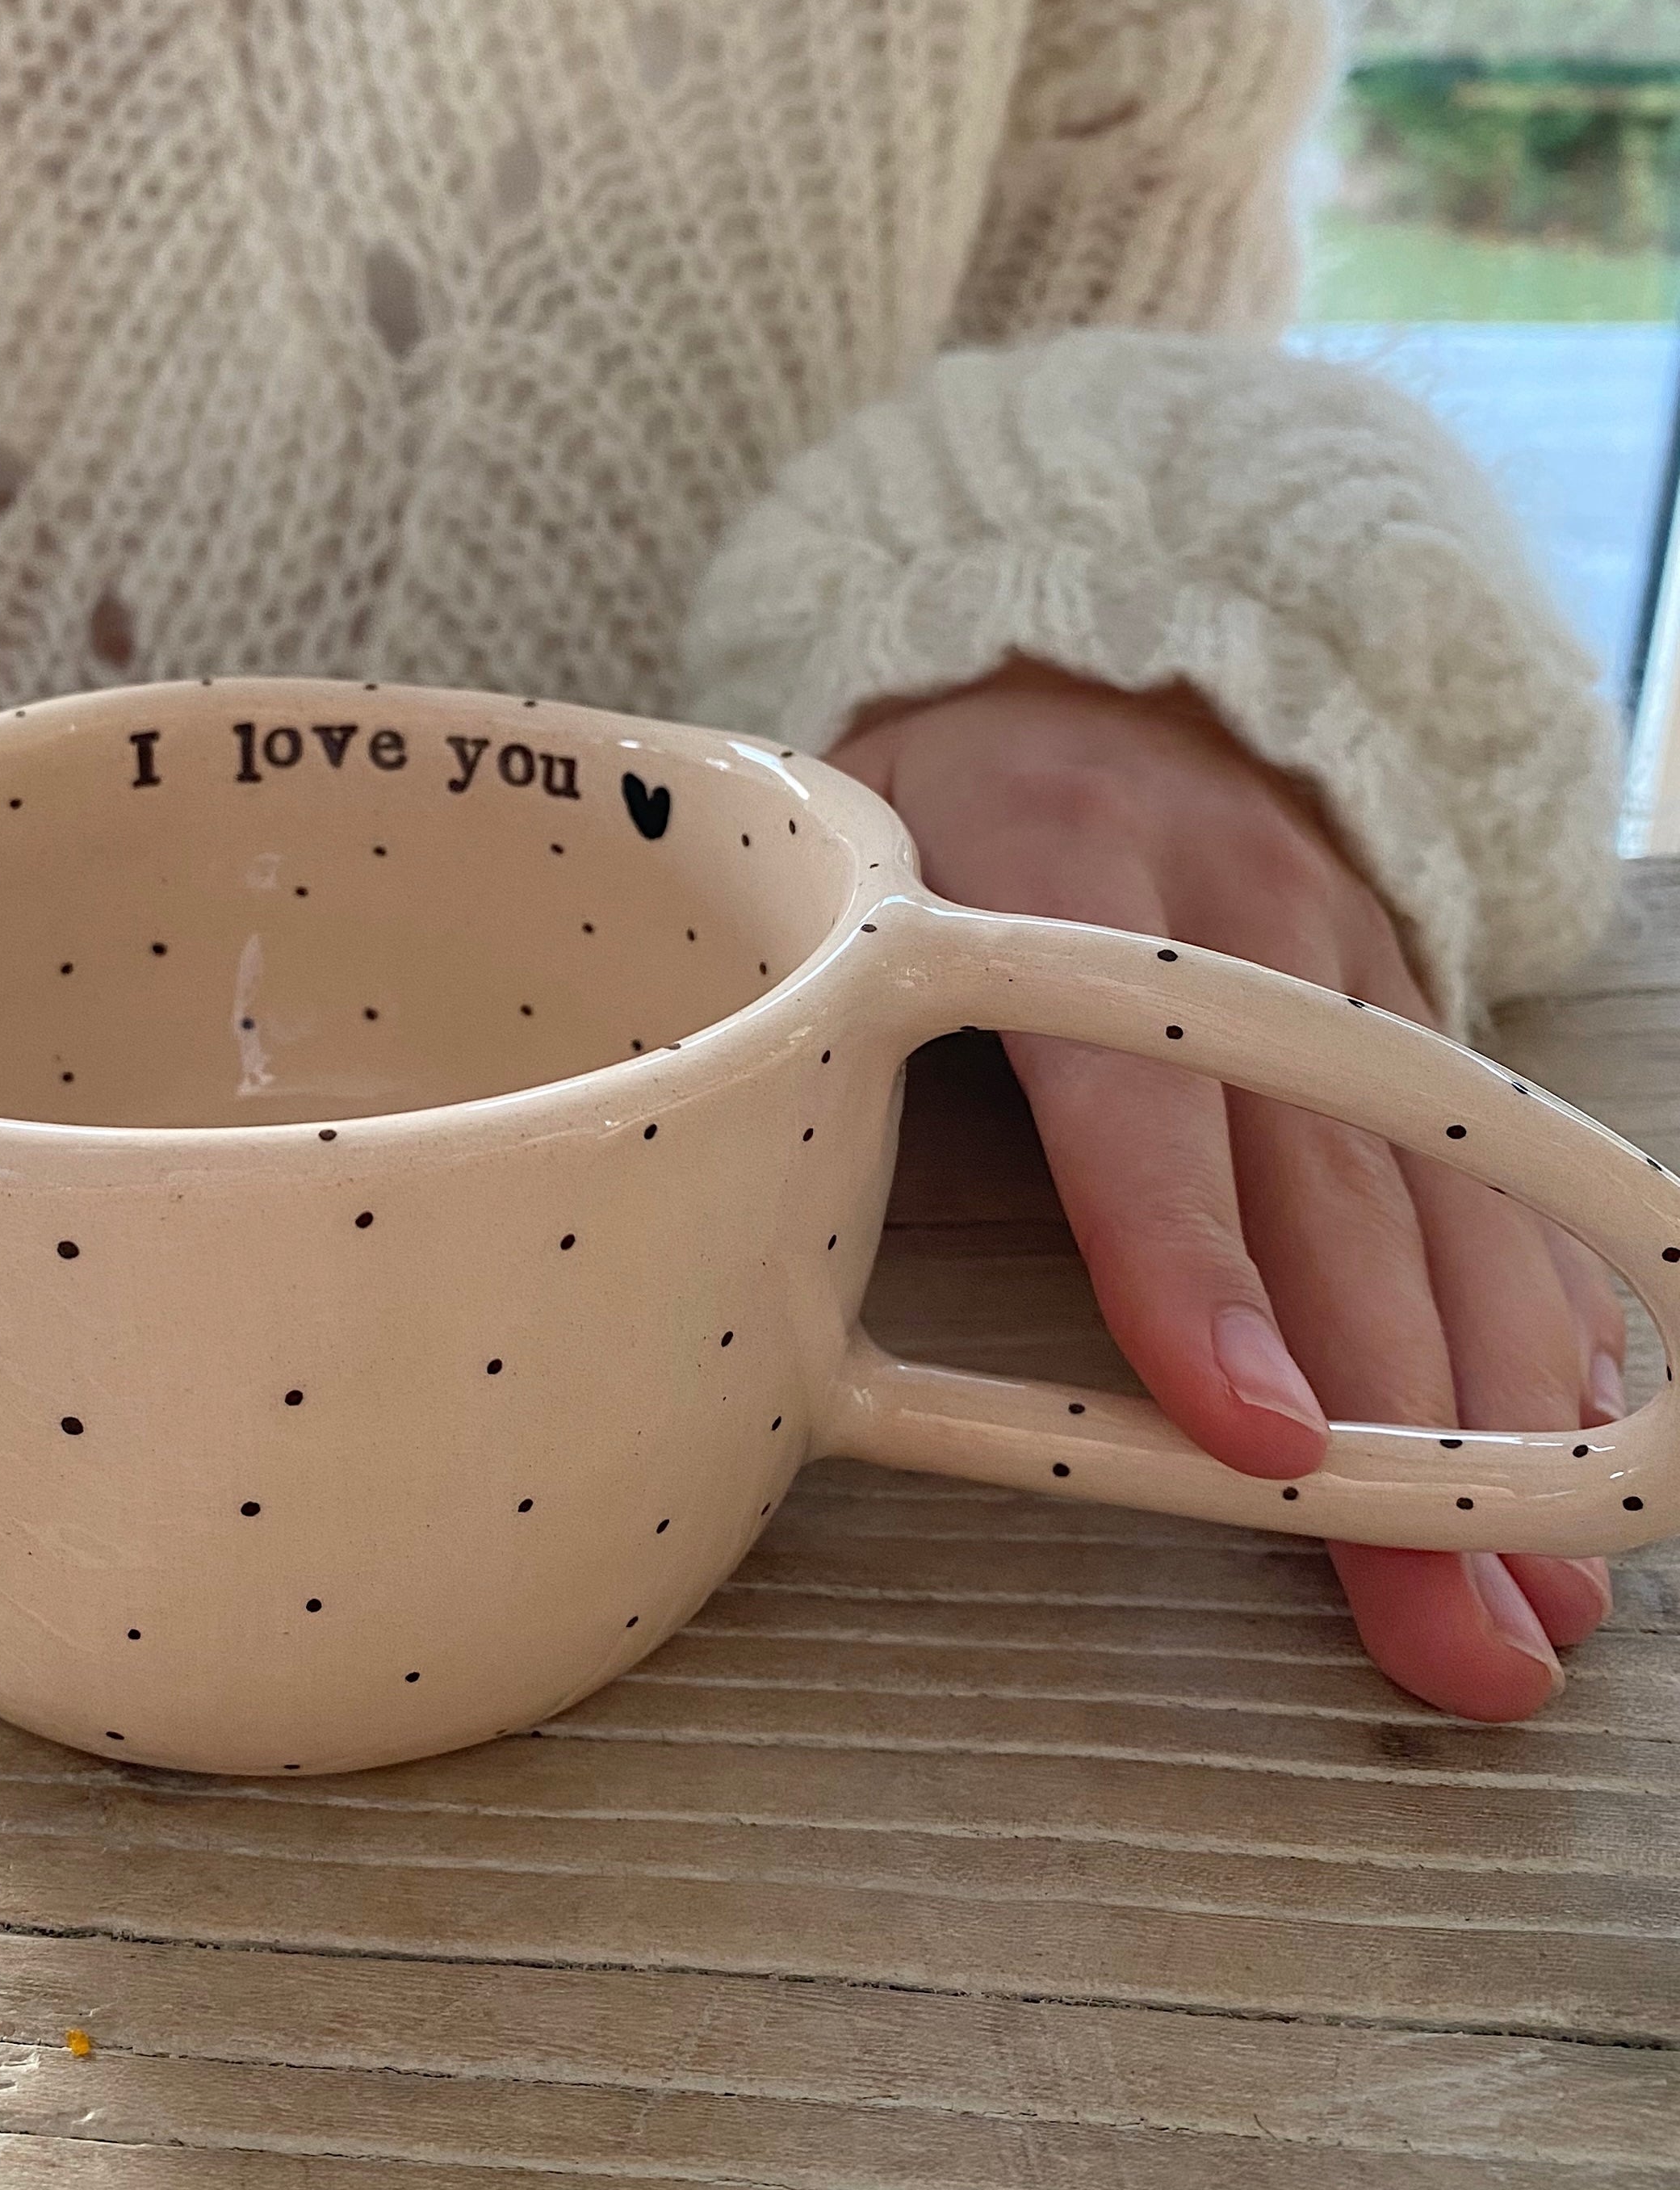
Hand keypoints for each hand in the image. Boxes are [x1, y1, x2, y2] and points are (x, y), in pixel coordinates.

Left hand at [829, 659, 1624, 1719]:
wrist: (1092, 665)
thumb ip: (802, 1005)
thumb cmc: (927, 807)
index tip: (1254, 1439)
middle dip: (1399, 1423)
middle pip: (1327, 1184)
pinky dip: (1537, 1304)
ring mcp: (1348, 951)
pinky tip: (1572, 1434)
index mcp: (1061, 858)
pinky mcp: (1410, 995)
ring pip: (1440, 1192)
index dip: (1190, 1269)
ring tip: (1540, 1596)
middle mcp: (1240, 905)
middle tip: (1451, 1632)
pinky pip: (1482, 1161)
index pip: (1133, 1094)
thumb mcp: (843, 856)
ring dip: (1502, 1406)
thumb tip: (724, 1223)